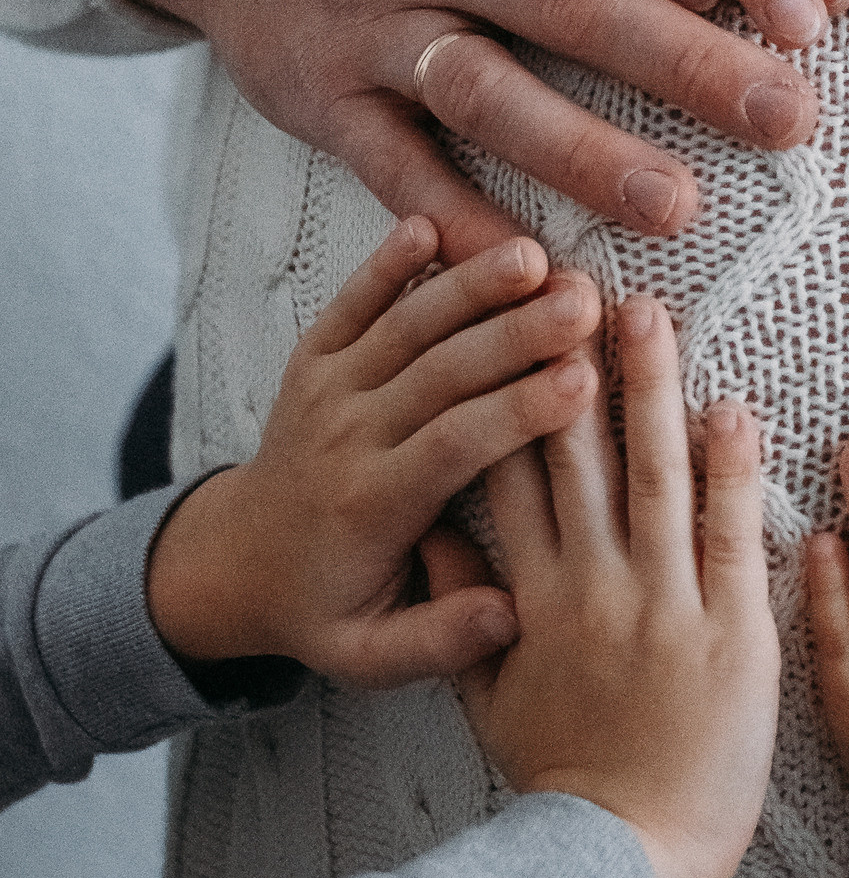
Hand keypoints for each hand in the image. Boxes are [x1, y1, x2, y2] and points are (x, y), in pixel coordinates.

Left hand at [147, 219, 597, 683]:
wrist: (234, 563)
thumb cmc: (324, 609)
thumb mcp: (371, 655)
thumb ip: (441, 640)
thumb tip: (511, 616)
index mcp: (372, 504)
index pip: (453, 445)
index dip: (518, 410)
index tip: (584, 381)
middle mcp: (346, 437)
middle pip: (436, 372)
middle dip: (514, 333)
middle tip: (584, 302)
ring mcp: (326, 390)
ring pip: (402, 326)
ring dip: (468, 286)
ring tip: (535, 254)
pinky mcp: (315, 360)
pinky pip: (350, 303)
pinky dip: (387, 261)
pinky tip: (434, 222)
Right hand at [448, 296, 778, 877]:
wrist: (625, 851)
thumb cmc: (566, 782)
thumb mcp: (488, 699)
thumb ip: (467, 612)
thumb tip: (442, 536)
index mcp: (531, 598)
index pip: (512, 474)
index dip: (511, 395)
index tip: (511, 330)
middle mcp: (592, 586)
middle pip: (577, 454)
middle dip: (574, 363)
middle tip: (576, 283)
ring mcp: (664, 604)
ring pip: (656, 474)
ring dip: (653, 388)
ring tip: (649, 316)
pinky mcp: (731, 630)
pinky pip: (730, 531)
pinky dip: (731, 468)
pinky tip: (730, 409)